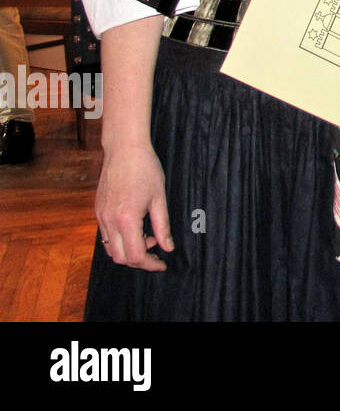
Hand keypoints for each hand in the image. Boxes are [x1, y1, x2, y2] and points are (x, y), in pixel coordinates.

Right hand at [96, 142, 173, 270]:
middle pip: (120, 257)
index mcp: (126, 219)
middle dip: (139, 260)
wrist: (124, 149)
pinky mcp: (97, 211)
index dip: (150, 264)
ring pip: (110, 248)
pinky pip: (106, 235)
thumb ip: (163, 226)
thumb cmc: (145, 169)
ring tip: (148, 236)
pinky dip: (120, 239)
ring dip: (128, 250)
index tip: (162, 264)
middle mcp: (109, 221)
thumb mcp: (159, 198)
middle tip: (157, 253)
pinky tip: (136, 227)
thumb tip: (168, 248)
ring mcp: (100, 216)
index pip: (136, 255)